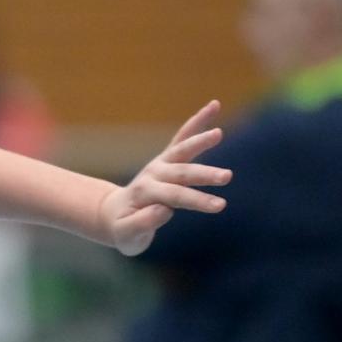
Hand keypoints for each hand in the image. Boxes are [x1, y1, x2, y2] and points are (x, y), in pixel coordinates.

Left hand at [98, 100, 230, 255]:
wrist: (114, 215)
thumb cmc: (123, 229)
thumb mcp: (127, 236)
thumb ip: (143, 223)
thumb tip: (164, 210)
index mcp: (144, 193)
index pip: (175, 196)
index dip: (197, 200)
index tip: (219, 205)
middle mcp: (152, 175)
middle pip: (181, 174)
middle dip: (204, 175)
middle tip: (227, 176)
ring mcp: (160, 164)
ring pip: (182, 150)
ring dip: (199, 141)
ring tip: (218, 133)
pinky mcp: (168, 159)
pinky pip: (183, 138)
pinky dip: (197, 122)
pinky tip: (215, 105)